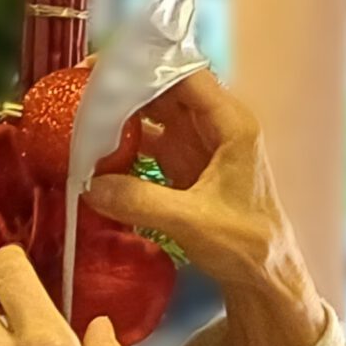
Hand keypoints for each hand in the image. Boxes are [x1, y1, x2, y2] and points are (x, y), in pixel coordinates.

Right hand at [83, 71, 328, 345]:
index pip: (185, 76)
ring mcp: (201, 148)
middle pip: (165, 91)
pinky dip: (125, 147)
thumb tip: (90, 186)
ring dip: (122, 118)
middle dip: (125, 89)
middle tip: (80, 90)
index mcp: (231, 126)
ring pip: (155, 117)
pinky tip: (97, 153)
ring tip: (81, 118)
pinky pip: (150, 146)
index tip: (103, 69)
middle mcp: (216, 128)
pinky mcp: (187, 170)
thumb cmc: (246, 245)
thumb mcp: (191, 222)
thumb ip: (141, 201)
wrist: (265, 279)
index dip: (145, 67)